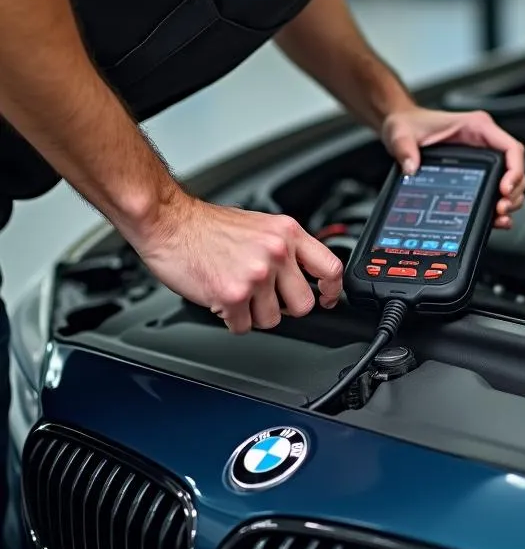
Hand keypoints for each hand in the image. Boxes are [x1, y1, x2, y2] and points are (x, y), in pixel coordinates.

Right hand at [132, 194, 343, 333]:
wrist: (169, 222)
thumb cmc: (208, 225)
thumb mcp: (261, 226)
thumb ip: (285, 248)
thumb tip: (300, 274)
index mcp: (288, 233)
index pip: (331, 268)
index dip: (332, 290)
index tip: (327, 299)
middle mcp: (276, 252)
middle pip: (303, 305)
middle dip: (284, 308)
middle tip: (265, 299)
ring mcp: (256, 275)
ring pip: (272, 320)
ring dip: (253, 314)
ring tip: (237, 292)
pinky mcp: (232, 294)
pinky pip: (243, 327)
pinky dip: (231, 320)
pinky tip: (221, 298)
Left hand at [380, 106, 524, 227]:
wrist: (403, 127)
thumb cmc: (410, 124)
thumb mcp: (402, 133)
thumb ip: (405, 149)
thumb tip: (411, 168)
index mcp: (476, 127)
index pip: (511, 148)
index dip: (515, 170)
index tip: (505, 189)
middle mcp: (484, 142)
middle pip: (515, 168)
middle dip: (514, 191)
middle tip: (501, 208)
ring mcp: (483, 157)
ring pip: (510, 180)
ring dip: (509, 200)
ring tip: (499, 215)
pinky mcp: (478, 171)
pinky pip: (496, 188)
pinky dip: (498, 203)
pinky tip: (494, 217)